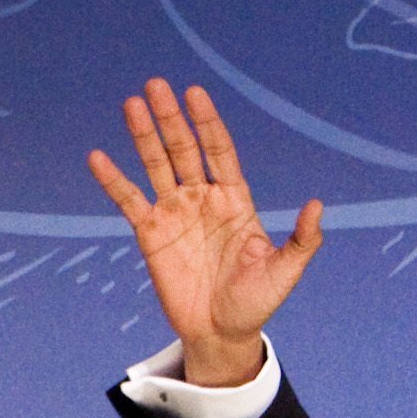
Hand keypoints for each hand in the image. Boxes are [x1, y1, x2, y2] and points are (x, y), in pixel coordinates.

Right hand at [87, 78, 322, 385]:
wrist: (222, 333)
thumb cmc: (256, 302)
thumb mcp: (285, 271)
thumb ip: (302, 239)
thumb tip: (318, 206)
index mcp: (235, 201)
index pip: (219, 152)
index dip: (207, 123)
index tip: (196, 94)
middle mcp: (203, 199)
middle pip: (184, 150)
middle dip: (171, 118)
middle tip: (156, 85)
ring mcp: (175, 213)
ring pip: (156, 165)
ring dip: (144, 136)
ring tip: (132, 104)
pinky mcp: (151, 233)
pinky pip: (129, 201)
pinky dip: (114, 180)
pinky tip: (98, 157)